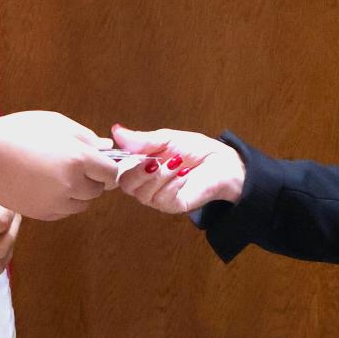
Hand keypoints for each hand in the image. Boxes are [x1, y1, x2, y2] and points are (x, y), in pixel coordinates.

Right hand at [0, 111, 116, 220]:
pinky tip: (44, 185)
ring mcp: (57, 202)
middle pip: (98, 190)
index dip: (106, 167)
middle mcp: (73, 184)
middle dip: (91, 179)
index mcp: (79, 158)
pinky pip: (64, 211)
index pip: (111, 173)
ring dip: (77, 193)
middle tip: (70, 164)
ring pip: (82, 204)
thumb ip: (85, 136)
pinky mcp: (43, 214)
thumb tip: (106, 147)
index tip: (97, 162)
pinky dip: (61, 202)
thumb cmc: (17, 133)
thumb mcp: (55, 123)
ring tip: (55, 174)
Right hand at [110, 124, 244, 214]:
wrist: (222, 163)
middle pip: (126, 185)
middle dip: (138, 171)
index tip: (130, 151)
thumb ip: (142, 139)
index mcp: (141, 165)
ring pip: (143, 194)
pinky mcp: (173, 206)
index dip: (119, 162)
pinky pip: (162, 200)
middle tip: (154, 160)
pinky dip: (172, 184)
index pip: (118, 169)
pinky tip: (184, 175)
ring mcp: (159, 196)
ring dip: (159, 176)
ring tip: (176, 163)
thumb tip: (116, 131)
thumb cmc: (196, 150)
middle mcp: (146, 183)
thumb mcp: (167, 139)